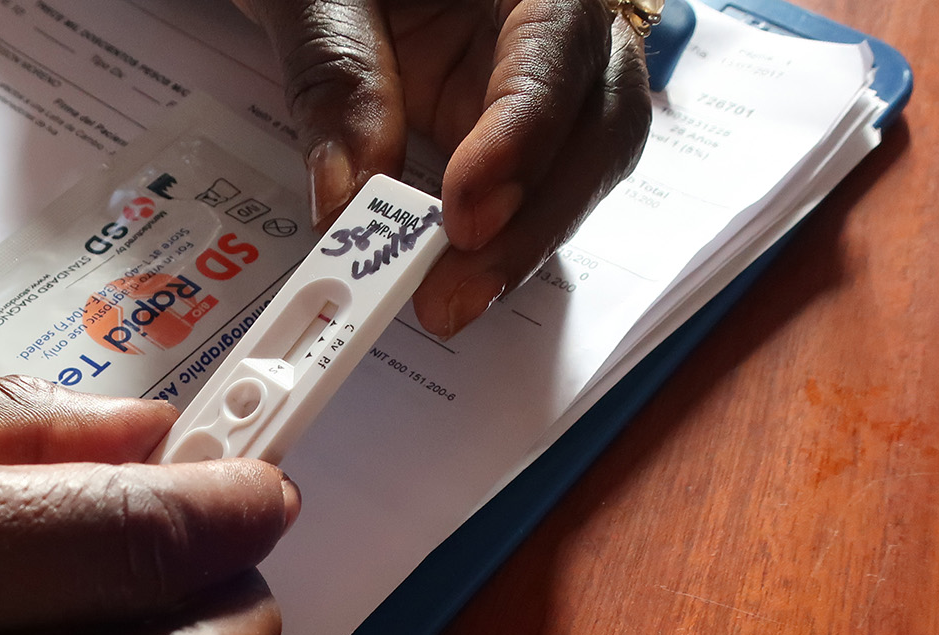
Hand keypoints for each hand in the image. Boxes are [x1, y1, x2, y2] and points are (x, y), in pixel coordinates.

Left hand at [237, 0, 653, 336]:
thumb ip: (338, 79)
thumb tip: (347, 197)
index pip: (559, 49)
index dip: (523, 138)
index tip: (465, 212)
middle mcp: (565, 28)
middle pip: (600, 126)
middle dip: (533, 222)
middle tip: (453, 292)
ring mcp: (552, 85)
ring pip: (582, 171)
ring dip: (521, 245)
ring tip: (447, 301)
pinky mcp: (523, 134)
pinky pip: (537, 194)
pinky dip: (501, 242)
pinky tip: (455, 281)